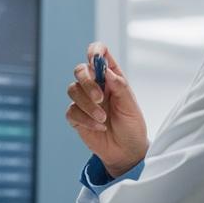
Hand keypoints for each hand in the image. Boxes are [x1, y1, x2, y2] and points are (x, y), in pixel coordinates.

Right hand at [65, 42, 147, 176]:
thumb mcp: (130, 105)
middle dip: (87, 83)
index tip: (94, 59)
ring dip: (88, 105)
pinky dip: (85, 119)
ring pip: (73, 90)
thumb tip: (105, 69)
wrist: (126, 151)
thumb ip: (119, 86)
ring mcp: (84, 101)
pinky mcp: (76, 117)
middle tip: (100, 99)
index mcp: (111, 77)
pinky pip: (72, 111)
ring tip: (103, 119)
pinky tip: (99, 127)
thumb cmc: (131, 125)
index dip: (95, 51)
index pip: (99, 54)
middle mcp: (95, 85)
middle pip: (80, 70)